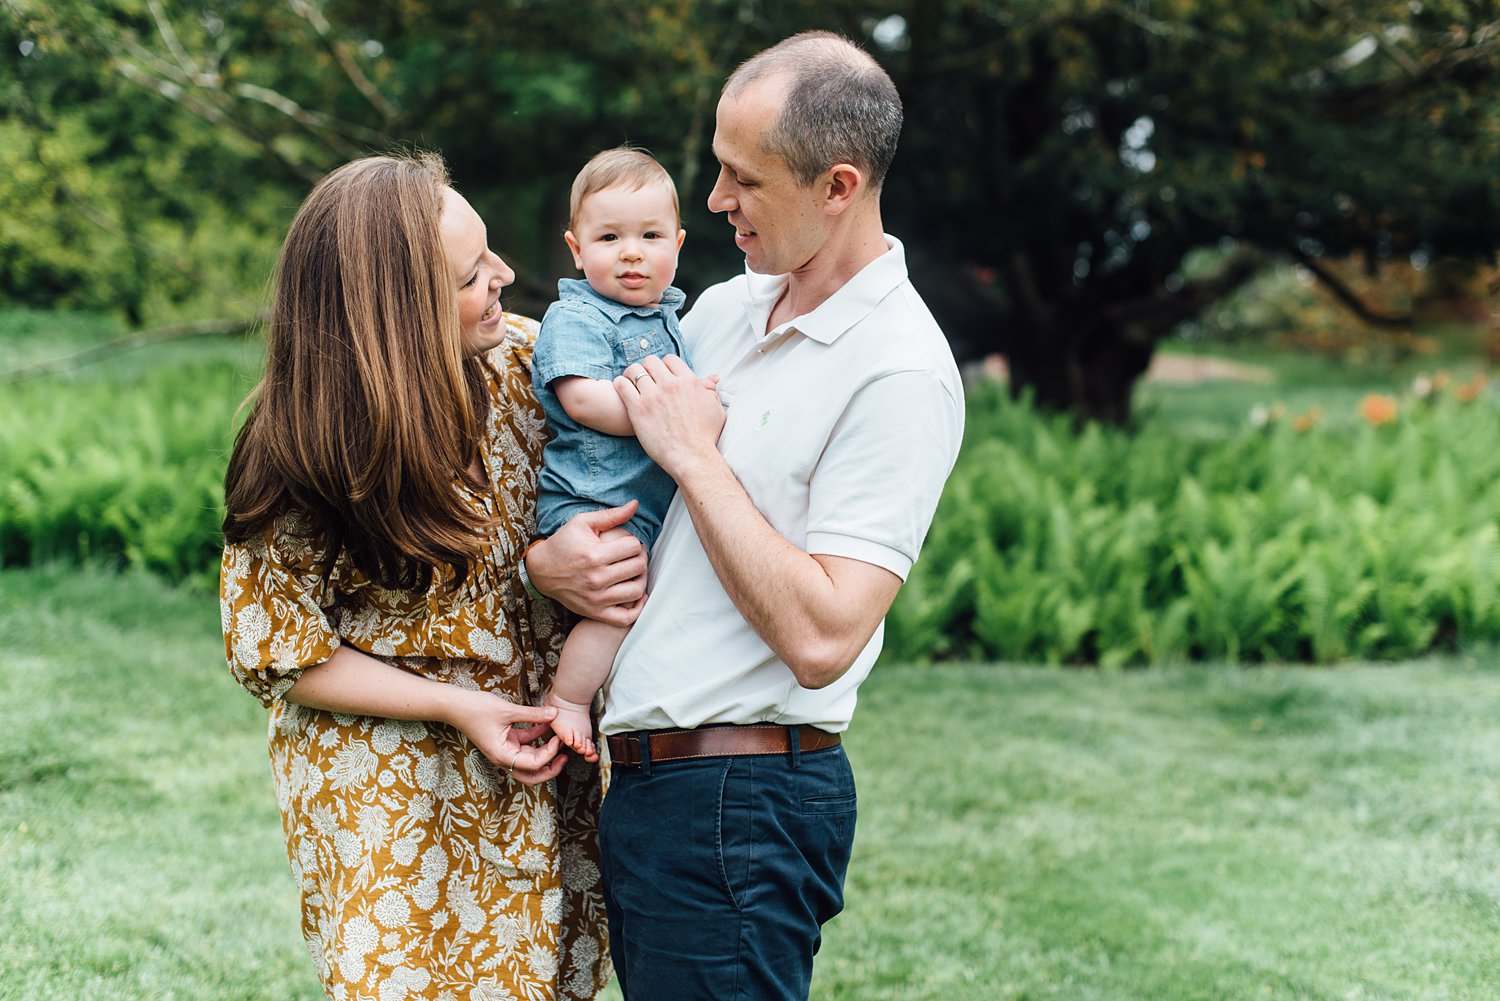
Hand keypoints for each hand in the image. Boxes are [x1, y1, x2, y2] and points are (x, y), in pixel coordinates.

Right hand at [447, 692, 567, 785]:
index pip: (533, 764)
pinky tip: (547, 726)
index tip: (558, 738)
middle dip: (550, 769)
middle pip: (532, 775)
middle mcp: (504, 758)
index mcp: (503, 756)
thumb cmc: (476, 709)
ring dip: (545, 753)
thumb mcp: (507, 710)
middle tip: (565, 757)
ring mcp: (505, 751)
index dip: (550, 753)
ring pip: (530, 761)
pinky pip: (525, 745)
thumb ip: (533, 714)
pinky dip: (537, 738)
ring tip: (560, 741)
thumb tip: (555, 714)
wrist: (455, 705)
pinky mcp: (505, 742)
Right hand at [527, 503, 647, 624]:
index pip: (633, 547)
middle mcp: (596, 578)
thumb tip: (635, 504)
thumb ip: (611, 515)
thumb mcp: (582, 523)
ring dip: (641, 580)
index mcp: (594, 555)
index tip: (630, 544)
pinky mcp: (595, 612)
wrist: (542, 571)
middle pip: (638, 567)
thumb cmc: (563, 544)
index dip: (636, 543)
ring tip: (635, 573)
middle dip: (641, 558)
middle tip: (635, 556)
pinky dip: (637, 608)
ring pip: (636, 591)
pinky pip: (626, 617)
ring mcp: (596, 598)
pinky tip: (636, 595)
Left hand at [615, 354, 725, 478]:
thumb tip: (711, 382)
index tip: (661, 373)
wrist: (692, 458)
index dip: (664, 365)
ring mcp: (652, 396)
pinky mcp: (637, 409)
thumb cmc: (706, 438)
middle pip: (651, 361)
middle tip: (644, 377)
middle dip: (647, 368)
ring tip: (630, 381)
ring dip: (631, 374)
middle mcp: (670, 385)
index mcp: (689, 382)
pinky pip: (622, 385)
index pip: (670, 360)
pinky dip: (620, 384)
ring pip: (634, 370)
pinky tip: (622, 388)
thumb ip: (711, 393)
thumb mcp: (716, 411)